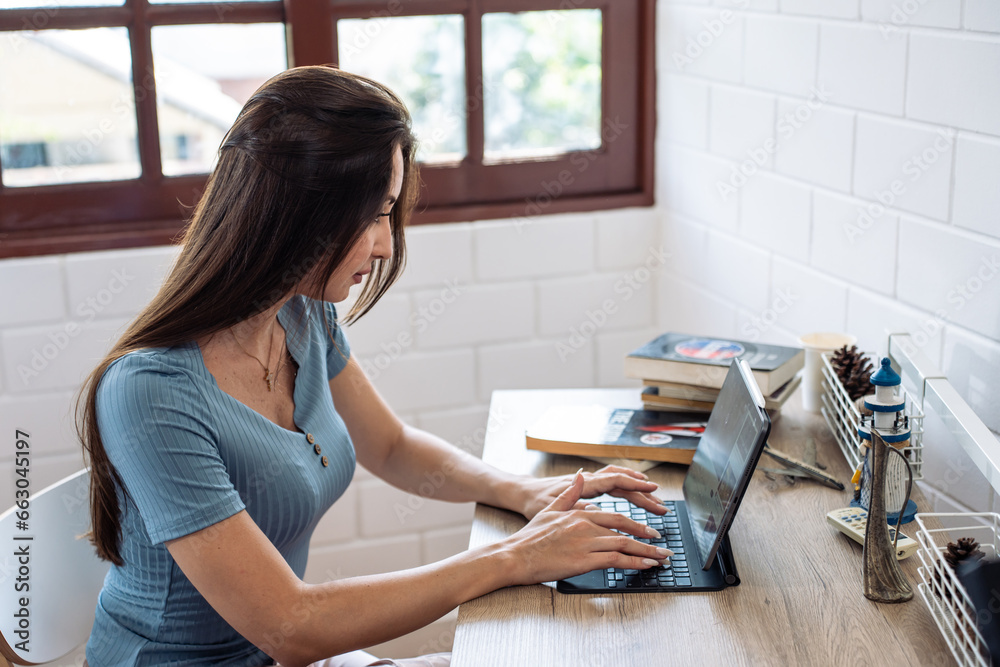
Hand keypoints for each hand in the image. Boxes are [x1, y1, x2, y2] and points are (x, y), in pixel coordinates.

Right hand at [500, 471, 672, 585]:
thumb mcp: (550, 509)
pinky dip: (635, 562)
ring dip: (646, 552)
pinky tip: (646, 566)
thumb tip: (582, 475)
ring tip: (660, 558)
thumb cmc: (530, 537)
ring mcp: (586, 541)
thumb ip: (570, 494)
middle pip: (625, 528)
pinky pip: (616, 560)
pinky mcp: (584, 559)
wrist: (516, 555)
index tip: (648, 530)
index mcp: (579, 512)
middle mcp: (585, 524)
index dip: (635, 523)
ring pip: (624, 544)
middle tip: (661, 546)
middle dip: (646, 537)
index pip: (614, 515)